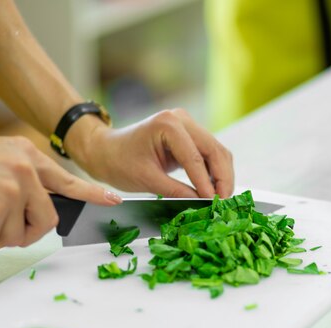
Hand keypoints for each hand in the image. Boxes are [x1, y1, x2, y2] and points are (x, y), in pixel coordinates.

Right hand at [0, 131, 121, 246]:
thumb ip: (19, 179)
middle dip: (23, 231)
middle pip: (46, 222)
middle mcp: (26, 169)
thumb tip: (31, 210)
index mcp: (27, 156)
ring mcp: (12, 188)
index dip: (92, 193)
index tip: (113, 200)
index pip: (67, 180)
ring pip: (17, 234)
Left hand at [68, 108, 233, 197]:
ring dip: (222, 175)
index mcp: (167, 124)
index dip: (206, 182)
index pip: (195, 156)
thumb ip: (175, 191)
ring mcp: (187, 125)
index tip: (213, 203)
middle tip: (223, 202)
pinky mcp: (190, 136)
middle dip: (222, 178)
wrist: (106, 150)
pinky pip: (210, 154)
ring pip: (217, 151)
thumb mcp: (146, 180)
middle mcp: (181, 119)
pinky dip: (214, 172)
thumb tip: (201, 204)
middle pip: (214, 149)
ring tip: (221, 198)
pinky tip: (214, 190)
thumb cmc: (119, 161)